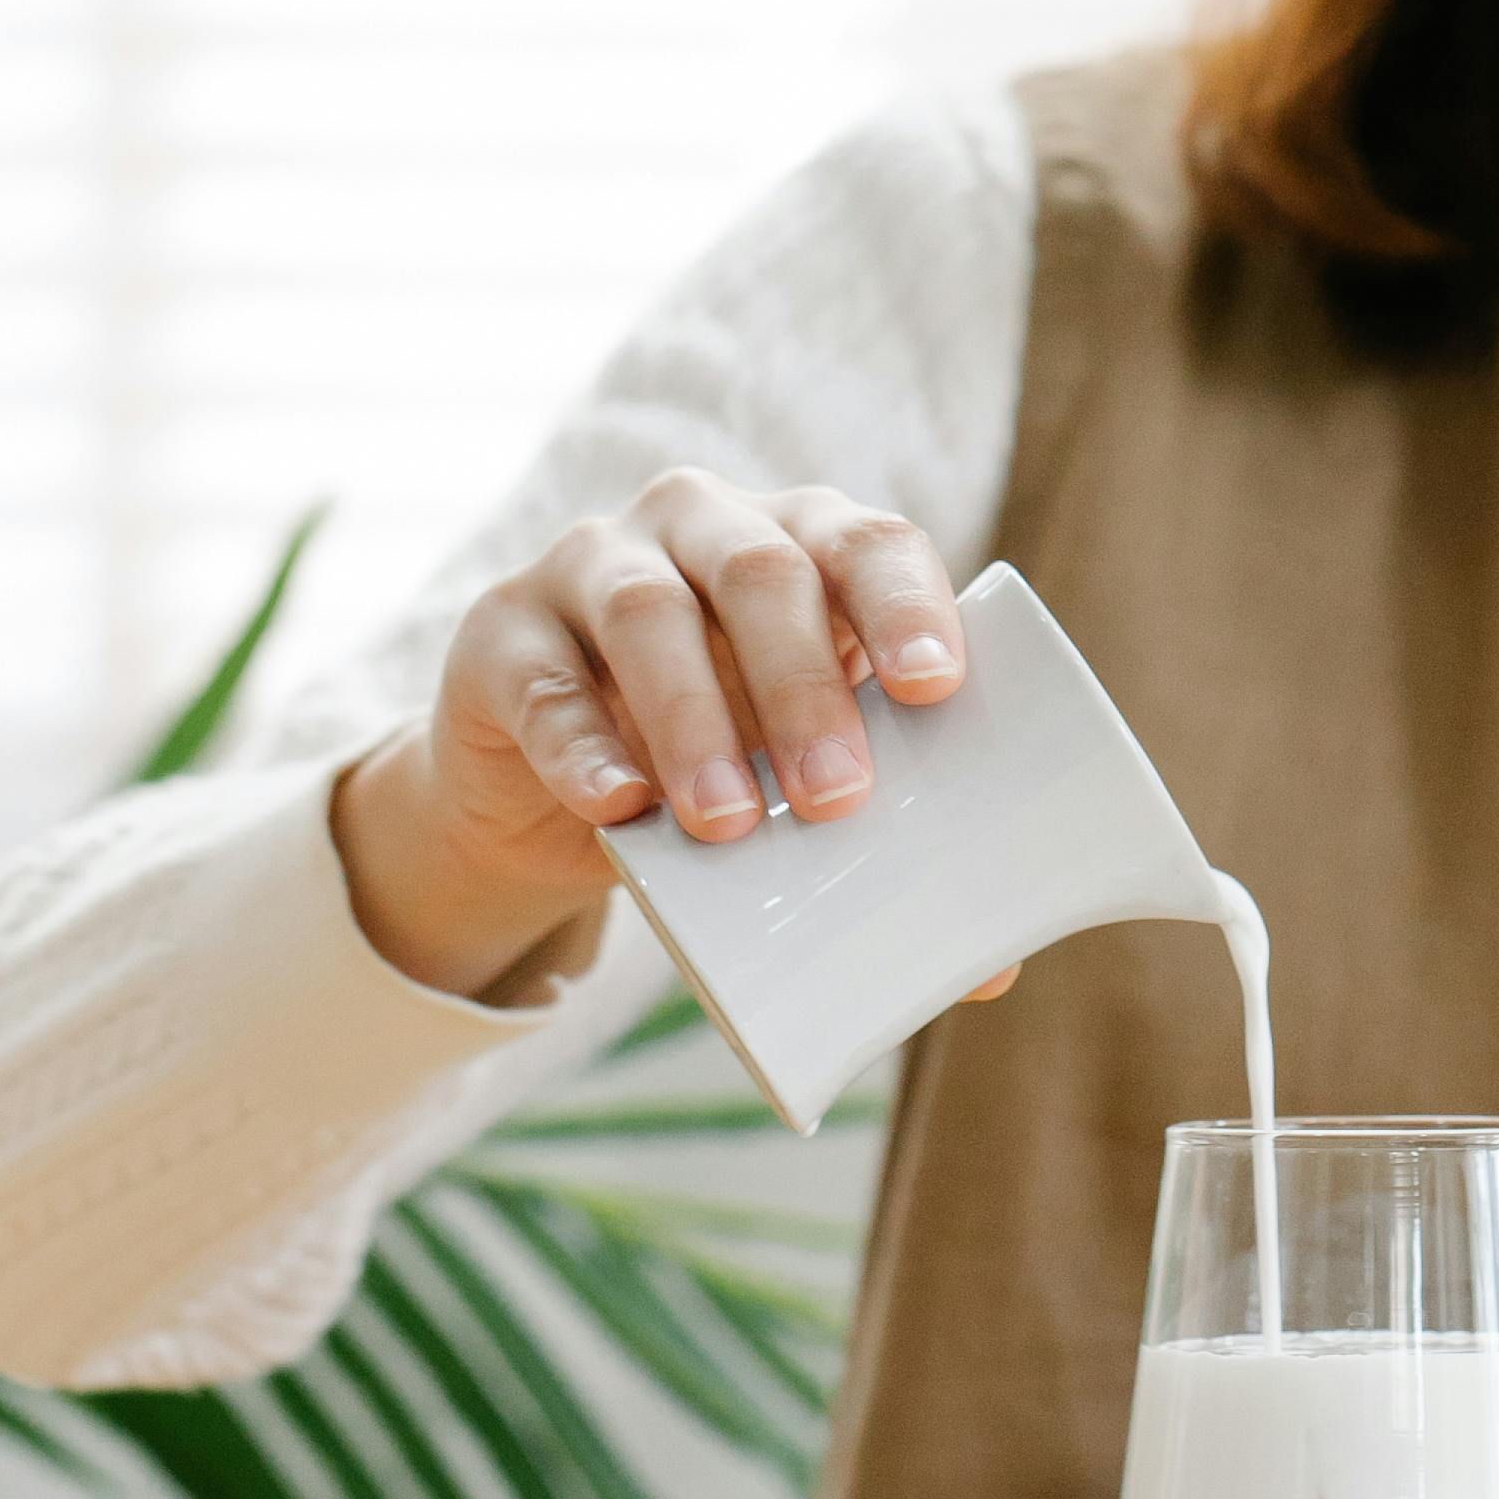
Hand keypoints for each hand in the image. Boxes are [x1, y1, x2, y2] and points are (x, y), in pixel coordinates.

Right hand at [334, 469, 1001, 1004]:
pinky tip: (619, 807)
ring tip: (729, 823)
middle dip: (806, 685)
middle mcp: (698, 525)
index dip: (906, 604)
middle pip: (762, 573)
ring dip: (696, 719)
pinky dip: (582, 747)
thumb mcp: (799, 785)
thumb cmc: (724, 760)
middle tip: (839, 797)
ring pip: (649, 614)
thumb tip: (995, 973)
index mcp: (802, 542)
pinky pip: (544, 683)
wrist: (554, 792)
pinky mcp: (503, 635)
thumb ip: (889, 844)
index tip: (935, 687)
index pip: (868, 542)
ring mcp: (591, 566)